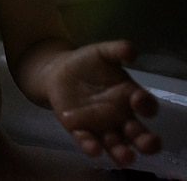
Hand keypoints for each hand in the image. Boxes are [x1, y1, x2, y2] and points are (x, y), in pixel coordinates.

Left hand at [46, 40, 160, 165]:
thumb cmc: (87, 63)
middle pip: (137, 134)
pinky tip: (94, 149)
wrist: (58, 71)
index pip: (146, 106)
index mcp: (130, 97)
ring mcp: (101, 126)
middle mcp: (120, 116)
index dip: (146, 106)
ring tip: (126, 158)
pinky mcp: (80, 130)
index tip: (139, 102)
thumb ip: (117, 50)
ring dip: (121, 152)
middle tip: (149, 144)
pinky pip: (87, 141)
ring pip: (116, 144)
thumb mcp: (102, 52)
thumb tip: (132, 51)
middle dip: (145, 141)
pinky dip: (91, 146)